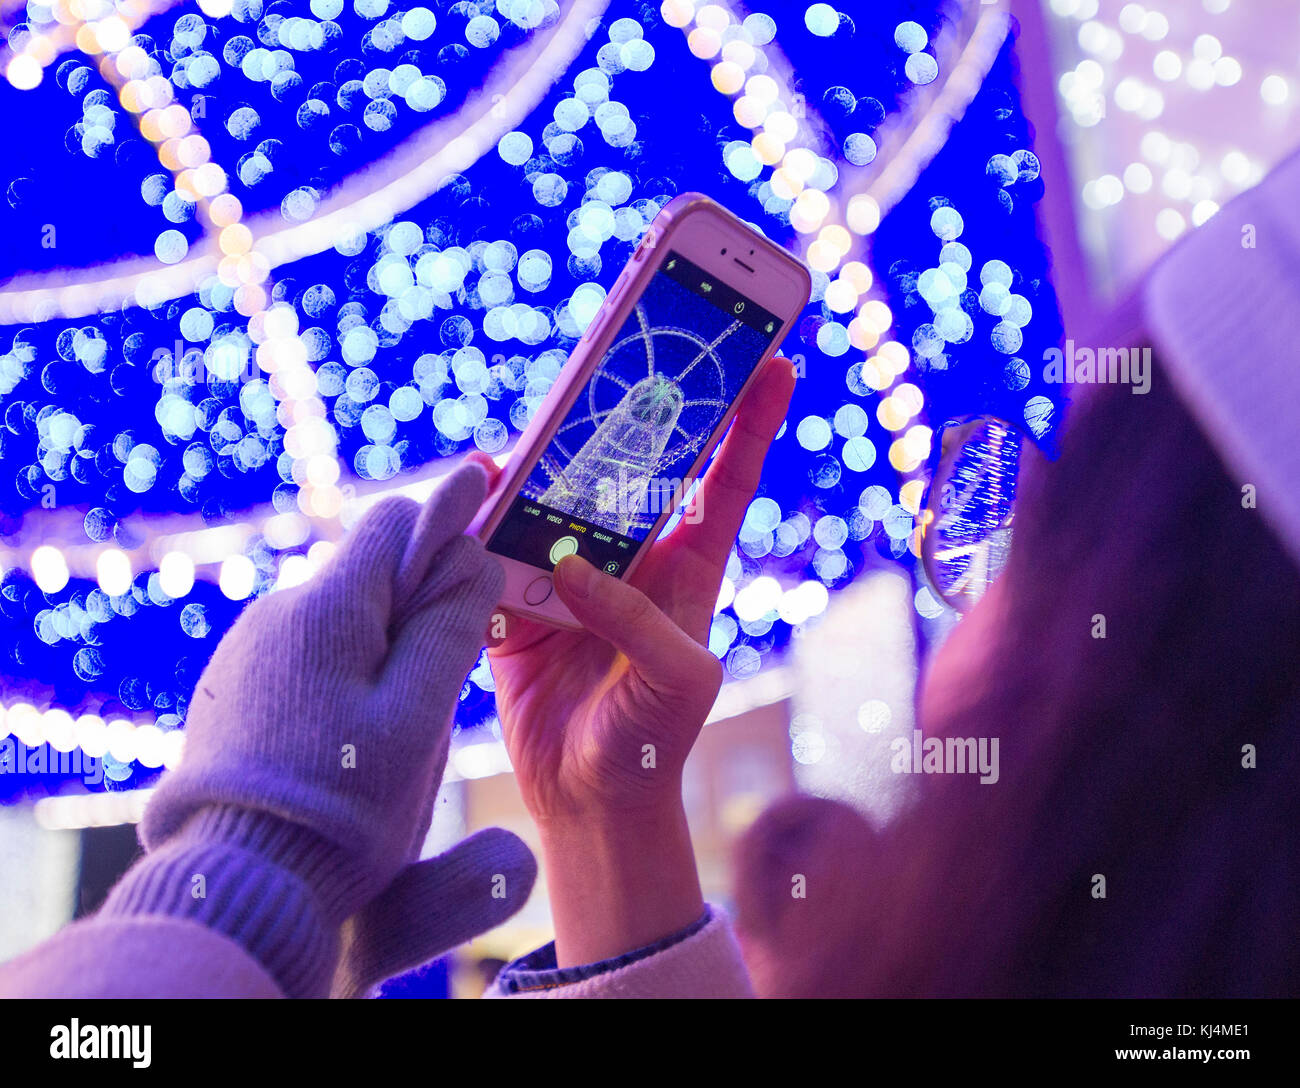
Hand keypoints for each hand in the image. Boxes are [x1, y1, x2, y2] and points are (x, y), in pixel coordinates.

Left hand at [142, 463, 510, 925]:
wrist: (240, 882)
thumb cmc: (344, 802)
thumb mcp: (419, 716)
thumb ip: (450, 627)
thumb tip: (474, 556)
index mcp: (328, 606)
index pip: (394, 520)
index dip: (446, 513)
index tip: (486, 492)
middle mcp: (277, 613)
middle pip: (367, 570)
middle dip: (418, 592)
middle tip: (456, 645)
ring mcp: (248, 653)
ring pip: (338, 618)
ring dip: (381, 639)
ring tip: (401, 718)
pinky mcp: (234, 690)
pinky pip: (304, 656)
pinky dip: (342, 672)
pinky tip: (350, 734)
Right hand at [469, 356, 796, 963]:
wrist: (587, 794)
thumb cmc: (653, 737)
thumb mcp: (677, 679)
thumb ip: (634, 618)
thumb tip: (567, 561)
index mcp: (689, 563)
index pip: (726, 477)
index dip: (750, 418)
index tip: (772, 358)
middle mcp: (630, 554)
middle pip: (629, 464)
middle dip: (626, 409)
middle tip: (619, 351)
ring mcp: (569, 570)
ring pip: (555, 493)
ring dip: (541, 459)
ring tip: (532, 424)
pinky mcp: (515, 597)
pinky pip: (496, 543)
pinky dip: (482, 516)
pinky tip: (475, 488)